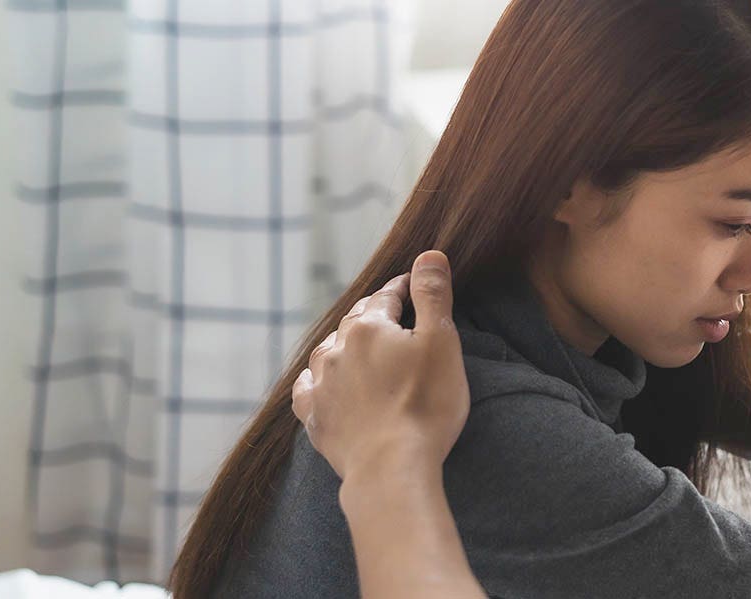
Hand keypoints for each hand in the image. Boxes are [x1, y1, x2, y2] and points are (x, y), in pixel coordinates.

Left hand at [291, 250, 470, 480]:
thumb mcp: (441, 343)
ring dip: (346, 344)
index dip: (403, 288)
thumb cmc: (425, 406)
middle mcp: (336, 350)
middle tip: (392, 312)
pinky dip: (318, 380)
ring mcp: (321, 385)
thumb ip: (432, 295)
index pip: (387, 296)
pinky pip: (309, 388)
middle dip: (375, 313)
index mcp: (368, 328)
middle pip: (357, 320)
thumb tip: (428, 255)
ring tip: (360, 346)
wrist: (391, 469)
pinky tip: (324, 383)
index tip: (412, 284)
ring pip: (330, 351)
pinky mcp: (315, 418)